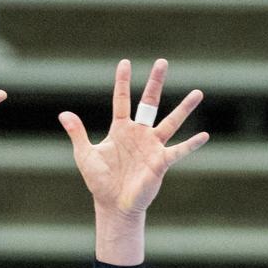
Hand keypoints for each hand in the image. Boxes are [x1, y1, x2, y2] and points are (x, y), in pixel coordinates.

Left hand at [59, 58, 207, 219]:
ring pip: (171, 122)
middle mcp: (139, 133)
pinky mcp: (160, 162)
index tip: (125, 63)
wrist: (113, 205)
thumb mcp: (85, 155)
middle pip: (149, 102)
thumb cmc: (99, 181)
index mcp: (121, 129)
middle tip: (162, 62)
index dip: (122, 82)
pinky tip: (204, 135)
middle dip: (155, 82)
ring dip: (184, 108)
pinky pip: (178, 150)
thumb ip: (78, 133)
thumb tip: (63, 114)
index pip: (122, 100)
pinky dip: (191, 144)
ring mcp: (152, 146)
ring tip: (198, 93)